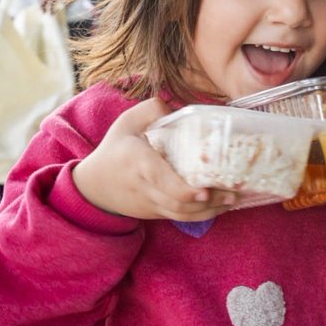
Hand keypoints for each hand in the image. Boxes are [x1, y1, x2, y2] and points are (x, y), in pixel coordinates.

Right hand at [72, 98, 239, 219]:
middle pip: (177, 202)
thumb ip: (151, 109)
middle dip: (208, 202)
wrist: (93, 186)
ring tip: (232, 200)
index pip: (161, 180)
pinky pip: (179, 217)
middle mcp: (144, 186)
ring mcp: (149, 203)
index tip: (205, 191)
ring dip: (209, 211)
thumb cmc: (115, 149)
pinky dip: (201, 215)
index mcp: (138, 161)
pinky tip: (221, 206)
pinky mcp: (154, 213)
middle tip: (233, 193)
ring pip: (181, 214)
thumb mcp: (127, 122)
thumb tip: (177, 107)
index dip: (183, 190)